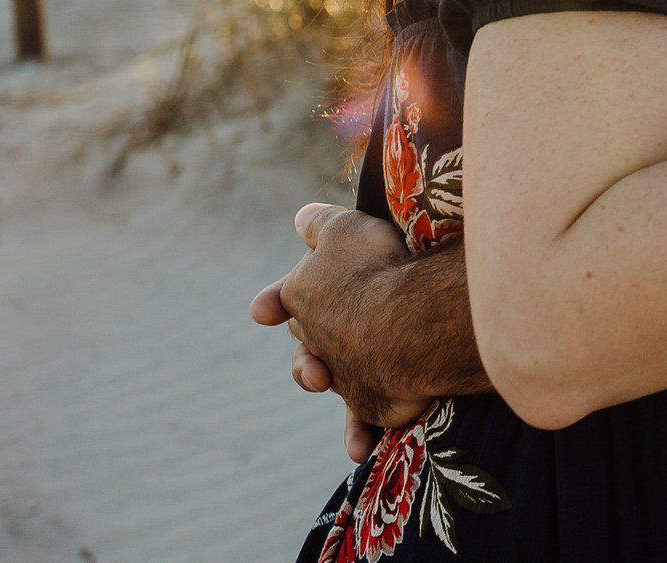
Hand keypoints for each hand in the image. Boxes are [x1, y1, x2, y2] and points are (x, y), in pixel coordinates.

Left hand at [249, 202, 430, 453]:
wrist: (405, 322)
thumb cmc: (375, 267)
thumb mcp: (345, 230)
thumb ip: (321, 226)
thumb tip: (301, 216)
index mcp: (304, 295)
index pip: (282, 298)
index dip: (273, 301)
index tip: (261, 311)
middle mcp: (317, 337)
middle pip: (306, 341)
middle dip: (306, 340)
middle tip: (316, 323)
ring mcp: (342, 372)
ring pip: (328, 379)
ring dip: (322, 380)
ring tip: (322, 381)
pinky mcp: (371, 402)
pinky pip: (363, 417)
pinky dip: (359, 432)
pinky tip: (357, 450)